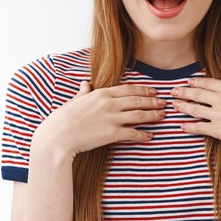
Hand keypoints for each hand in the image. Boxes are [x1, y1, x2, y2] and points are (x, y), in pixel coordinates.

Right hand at [33, 82, 166, 157]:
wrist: (57, 137)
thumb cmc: (63, 119)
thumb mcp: (74, 101)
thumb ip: (84, 92)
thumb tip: (85, 83)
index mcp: (101, 93)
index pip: (129, 89)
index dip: (144, 90)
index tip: (154, 92)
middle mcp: (109, 103)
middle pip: (138, 100)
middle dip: (153, 101)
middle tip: (164, 103)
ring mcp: (111, 118)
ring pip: (139, 115)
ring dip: (153, 115)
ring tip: (162, 116)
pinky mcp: (111, 134)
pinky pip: (132, 133)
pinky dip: (144, 135)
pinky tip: (151, 136)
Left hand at [171, 71, 220, 156]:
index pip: (210, 83)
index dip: (197, 82)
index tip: (189, 81)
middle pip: (198, 93)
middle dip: (184, 92)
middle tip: (173, 91)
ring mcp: (219, 114)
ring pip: (195, 109)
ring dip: (183, 106)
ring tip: (174, 105)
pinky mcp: (217, 130)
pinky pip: (199, 127)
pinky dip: (189, 127)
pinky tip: (182, 126)